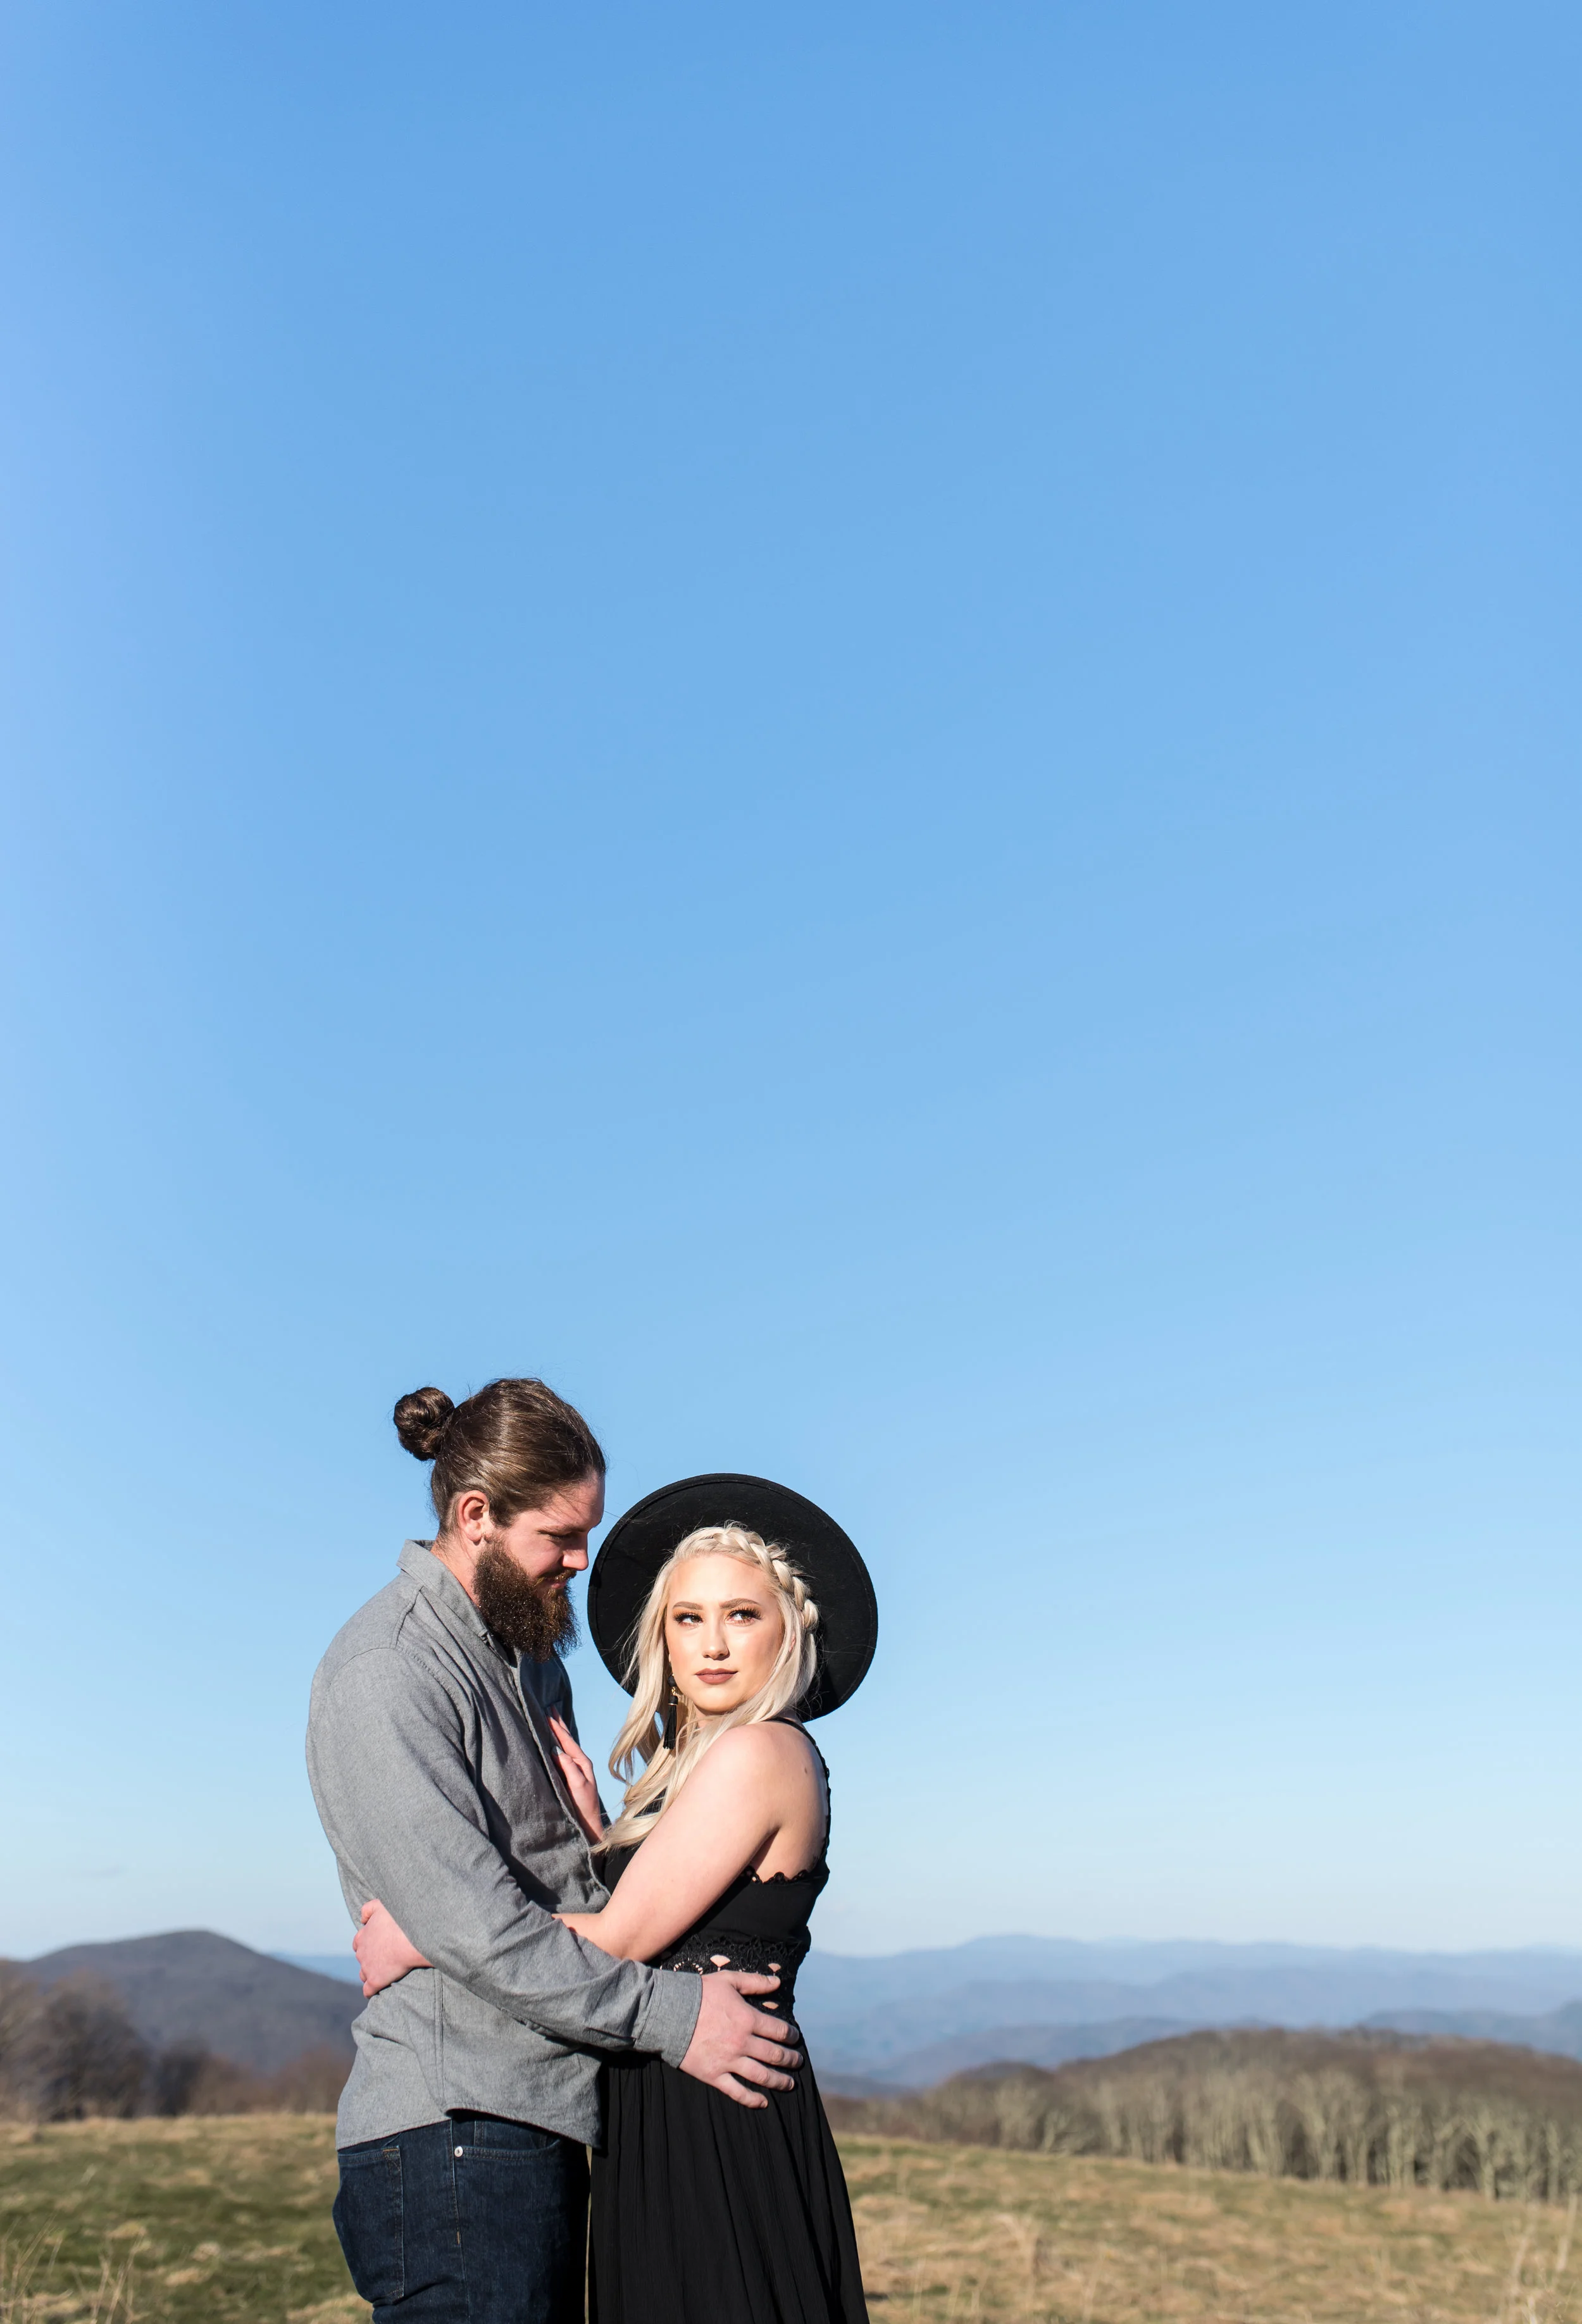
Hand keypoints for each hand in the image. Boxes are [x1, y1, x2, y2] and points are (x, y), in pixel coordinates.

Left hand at [353, 1899, 431, 1998]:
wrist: (410, 1940)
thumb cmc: (398, 1921)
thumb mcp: (380, 1906)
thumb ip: (368, 1909)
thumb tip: (362, 1918)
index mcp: (362, 1936)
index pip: (358, 1943)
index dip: (368, 1944)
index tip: (379, 1945)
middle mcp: (361, 1953)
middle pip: (362, 1959)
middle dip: (370, 1958)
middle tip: (386, 1957)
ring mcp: (367, 1968)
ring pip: (364, 1974)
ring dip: (371, 1974)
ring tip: (385, 1973)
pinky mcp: (375, 1981)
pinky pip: (368, 1991)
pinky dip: (371, 1991)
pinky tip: (378, 1989)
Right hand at [548, 1713, 603, 1844]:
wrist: (588, 1825)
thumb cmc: (583, 1807)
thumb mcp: (578, 1786)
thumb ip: (569, 1767)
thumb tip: (556, 1750)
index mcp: (582, 1763)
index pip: (567, 1741)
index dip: (557, 1727)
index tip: (548, 1712)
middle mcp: (579, 1764)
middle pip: (567, 1739)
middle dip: (558, 1724)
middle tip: (550, 1708)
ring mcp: (575, 1770)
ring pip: (565, 1746)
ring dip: (558, 1733)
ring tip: (551, 1721)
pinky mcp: (571, 1778)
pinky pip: (563, 1756)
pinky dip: (557, 1746)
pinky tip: (553, 1744)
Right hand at [678, 1972, 802, 2107]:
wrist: (668, 2013)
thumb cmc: (699, 1994)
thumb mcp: (729, 1980)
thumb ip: (755, 1982)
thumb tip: (777, 1982)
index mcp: (747, 2019)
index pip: (778, 2030)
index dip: (790, 2036)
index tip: (795, 2038)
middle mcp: (742, 2042)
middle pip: (774, 2055)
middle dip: (790, 2059)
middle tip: (798, 2062)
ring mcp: (728, 2061)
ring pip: (761, 2076)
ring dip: (779, 2081)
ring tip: (789, 2084)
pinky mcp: (714, 2075)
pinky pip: (737, 2091)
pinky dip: (752, 2099)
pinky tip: (763, 2102)